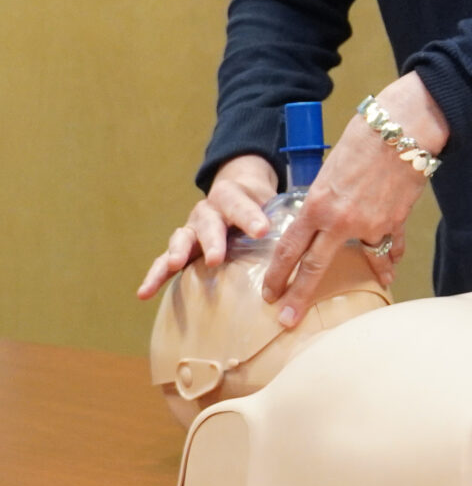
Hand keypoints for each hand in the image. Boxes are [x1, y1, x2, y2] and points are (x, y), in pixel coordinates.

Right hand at [138, 154, 280, 299]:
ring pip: (181, 239)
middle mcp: (208, 211)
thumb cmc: (260, 205)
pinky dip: (155, 275)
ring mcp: (191, 229)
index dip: (250, 217)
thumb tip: (312, 236)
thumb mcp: (272, 203)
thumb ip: (285, 215)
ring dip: (177, 253)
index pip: (241, 204)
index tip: (263, 231)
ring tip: (174, 265)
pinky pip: (163, 261)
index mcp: (232, 196)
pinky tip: (144, 293)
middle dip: (212, 240)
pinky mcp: (182, 248)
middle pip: (209, 223)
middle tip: (217, 257)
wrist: (235, 193)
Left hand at [262, 75, 447, 325]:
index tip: (270, 294)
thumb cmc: (363, 139)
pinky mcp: (396, 221)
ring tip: (368, 289)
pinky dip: (391, 256)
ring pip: (363, 259)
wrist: (403, 129)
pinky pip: (390, 246)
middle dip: (299, 296)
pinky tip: (392, 269)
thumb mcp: (330, 170)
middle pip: (314, 267)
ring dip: (365, 274)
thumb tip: (322, 216)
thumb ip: (323, 198)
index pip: (289, 249)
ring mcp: (371, 225)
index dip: (277, 274)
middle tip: (287, 320)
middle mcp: (341, 221)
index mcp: (316, 205)